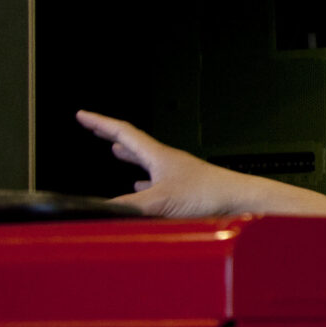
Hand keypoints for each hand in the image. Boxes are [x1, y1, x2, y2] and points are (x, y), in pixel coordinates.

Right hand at [75, 110, 284, 218]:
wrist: (243, 202)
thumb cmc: (210, 194)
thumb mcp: (160, 201)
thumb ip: (129, 207)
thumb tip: (100, 211)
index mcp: (158, 156)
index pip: (123, 132)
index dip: (100, 124)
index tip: (82, 115)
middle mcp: (167, 162)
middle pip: (134, 143)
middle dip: (111, 136)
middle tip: (94, 128)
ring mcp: (178, 175)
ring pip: (147, 162)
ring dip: (129, 157)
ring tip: (116, 153)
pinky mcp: (188, 191)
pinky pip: (159, 182)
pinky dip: (145, 183)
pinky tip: (142, 188)